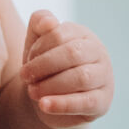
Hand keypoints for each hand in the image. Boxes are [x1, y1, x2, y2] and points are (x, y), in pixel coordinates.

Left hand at [19, 9, 113, 128]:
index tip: (25, 62)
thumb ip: (39, 22)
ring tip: (32, 92)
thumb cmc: (45, 66)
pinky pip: (85, 102)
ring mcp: (104, 77)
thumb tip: (50, 22)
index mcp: (82, 34)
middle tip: (25, 77)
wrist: (51, 99)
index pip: (59, 34)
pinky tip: (44, 105)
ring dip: (50, 85)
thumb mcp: (37, 42)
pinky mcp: (103, 102)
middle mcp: (98, 52)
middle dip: (43, 66)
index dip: (38, 49)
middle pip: (72, 53)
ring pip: (81, 78)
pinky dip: (62, 104)